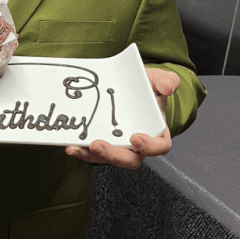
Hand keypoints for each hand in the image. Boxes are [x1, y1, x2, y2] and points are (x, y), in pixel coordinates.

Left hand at [65, 68, 179, 168]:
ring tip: (76, 147)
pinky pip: (92, 152)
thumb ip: (166, 81)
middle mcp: (137, 144)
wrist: (130, 86)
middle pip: (129, 159)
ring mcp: (119, 145)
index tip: (136, 139)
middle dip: (113, 155)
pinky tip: (71, 144)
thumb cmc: (147, 87)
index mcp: (156, 132)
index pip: (159, 146)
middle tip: (98, 145)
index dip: (149, 147)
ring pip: (107, 158)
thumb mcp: (158, 80)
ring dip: (91, 155)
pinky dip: (81, 150)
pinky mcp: (103, 142)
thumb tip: (169, 86)